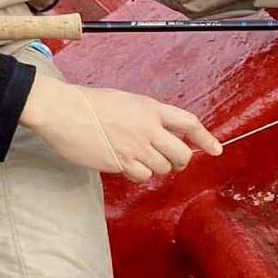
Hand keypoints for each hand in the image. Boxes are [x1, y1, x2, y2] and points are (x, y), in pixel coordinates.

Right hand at [20, 74, 221, 182]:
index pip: (188, 123)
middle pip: (181, 153)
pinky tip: (124, 163)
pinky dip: (137, 173)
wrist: (62, 111)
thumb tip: (162, 135)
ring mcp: (134, 147)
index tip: (215, 149)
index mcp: (149, 108)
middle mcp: (147, 128)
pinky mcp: (120, 163)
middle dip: (180, 161)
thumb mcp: (125, 101)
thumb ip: (146, 117)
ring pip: (162, 168)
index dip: (205, 138)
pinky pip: (141, 176)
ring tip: (138, 157)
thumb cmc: (88, 103)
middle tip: (172, 161)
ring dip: (155, 167)